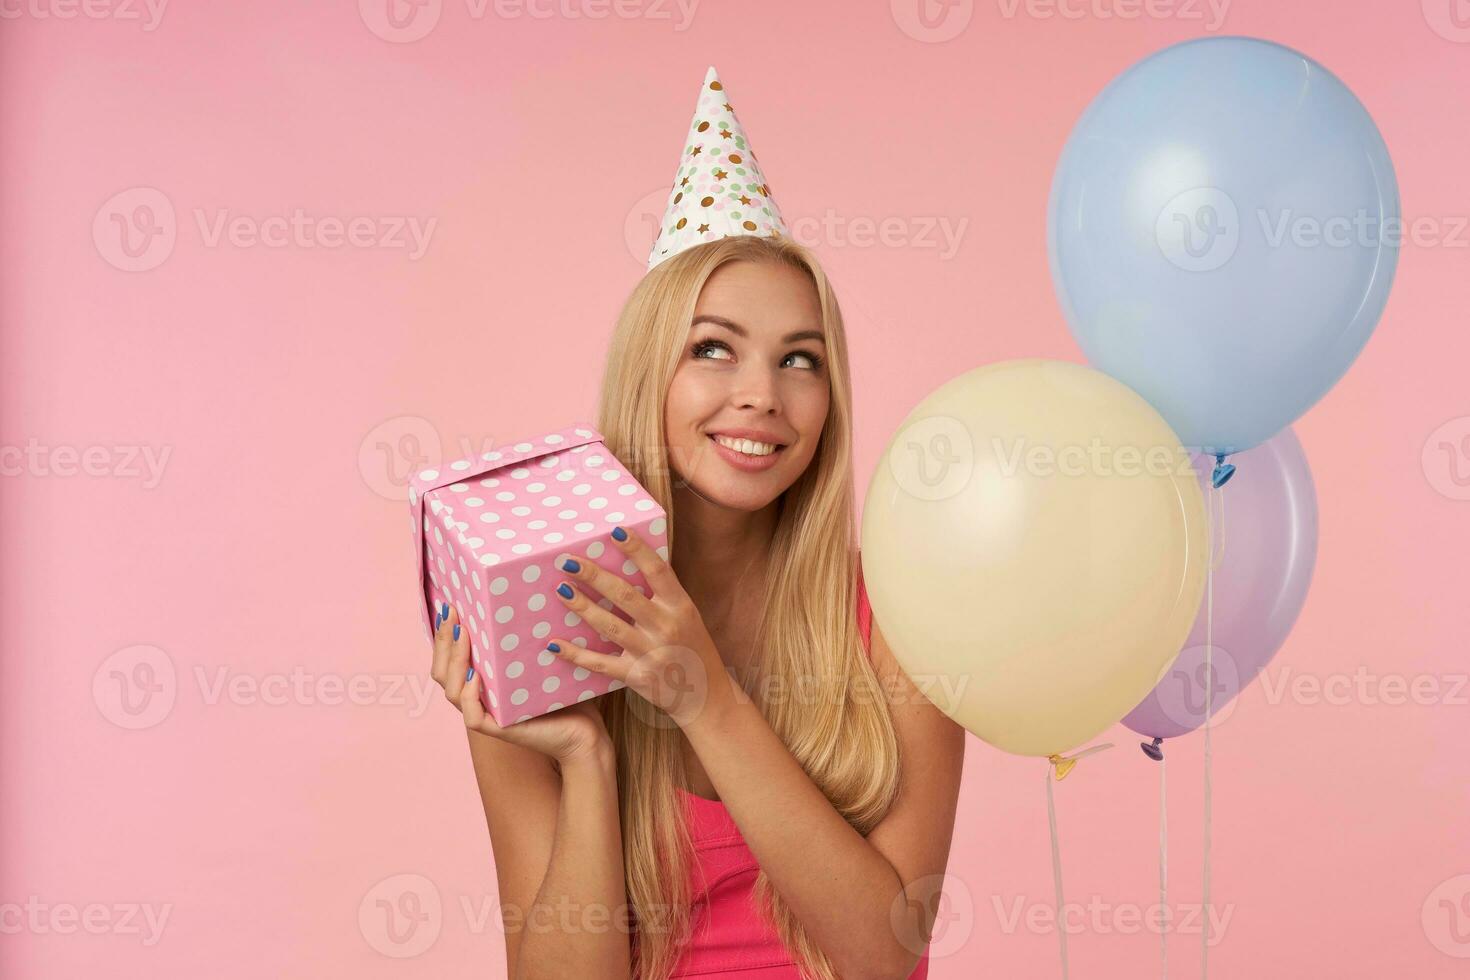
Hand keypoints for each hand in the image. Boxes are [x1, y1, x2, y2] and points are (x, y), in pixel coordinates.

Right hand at [429, 601, 610, 764]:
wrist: (586, 732)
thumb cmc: (565, 694)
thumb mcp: (541, 659)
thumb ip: (525, 638)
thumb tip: (521, 594)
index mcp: (483, 682)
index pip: (450, 659)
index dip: (444, 636)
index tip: (450, 606)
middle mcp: (479, 698)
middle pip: (443, 673)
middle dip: (443, 641)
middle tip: (452, 613)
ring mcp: (487, 715)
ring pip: (452, 692)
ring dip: (454, 662)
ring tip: (463, 636)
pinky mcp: (500, 730)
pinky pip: (472, 716)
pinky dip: (470, 695)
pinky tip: (476, 676)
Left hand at [547, 526, 727, 729]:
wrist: (705, 694)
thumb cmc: (692, 646)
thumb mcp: (686, 614)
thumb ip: (662, 593)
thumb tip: (631, 560)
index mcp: (679, 605)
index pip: (657, 570)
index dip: (636, 549)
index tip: (614, 531)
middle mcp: (666, 626)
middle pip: (626, 595)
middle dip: (595, 576)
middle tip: (568, 562)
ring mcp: (651, 653)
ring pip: (610, 626)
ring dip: (583, 607)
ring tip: (561, 590)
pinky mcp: (636, 675)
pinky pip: (601, 663)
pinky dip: (576, 654)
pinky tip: (554, 643)